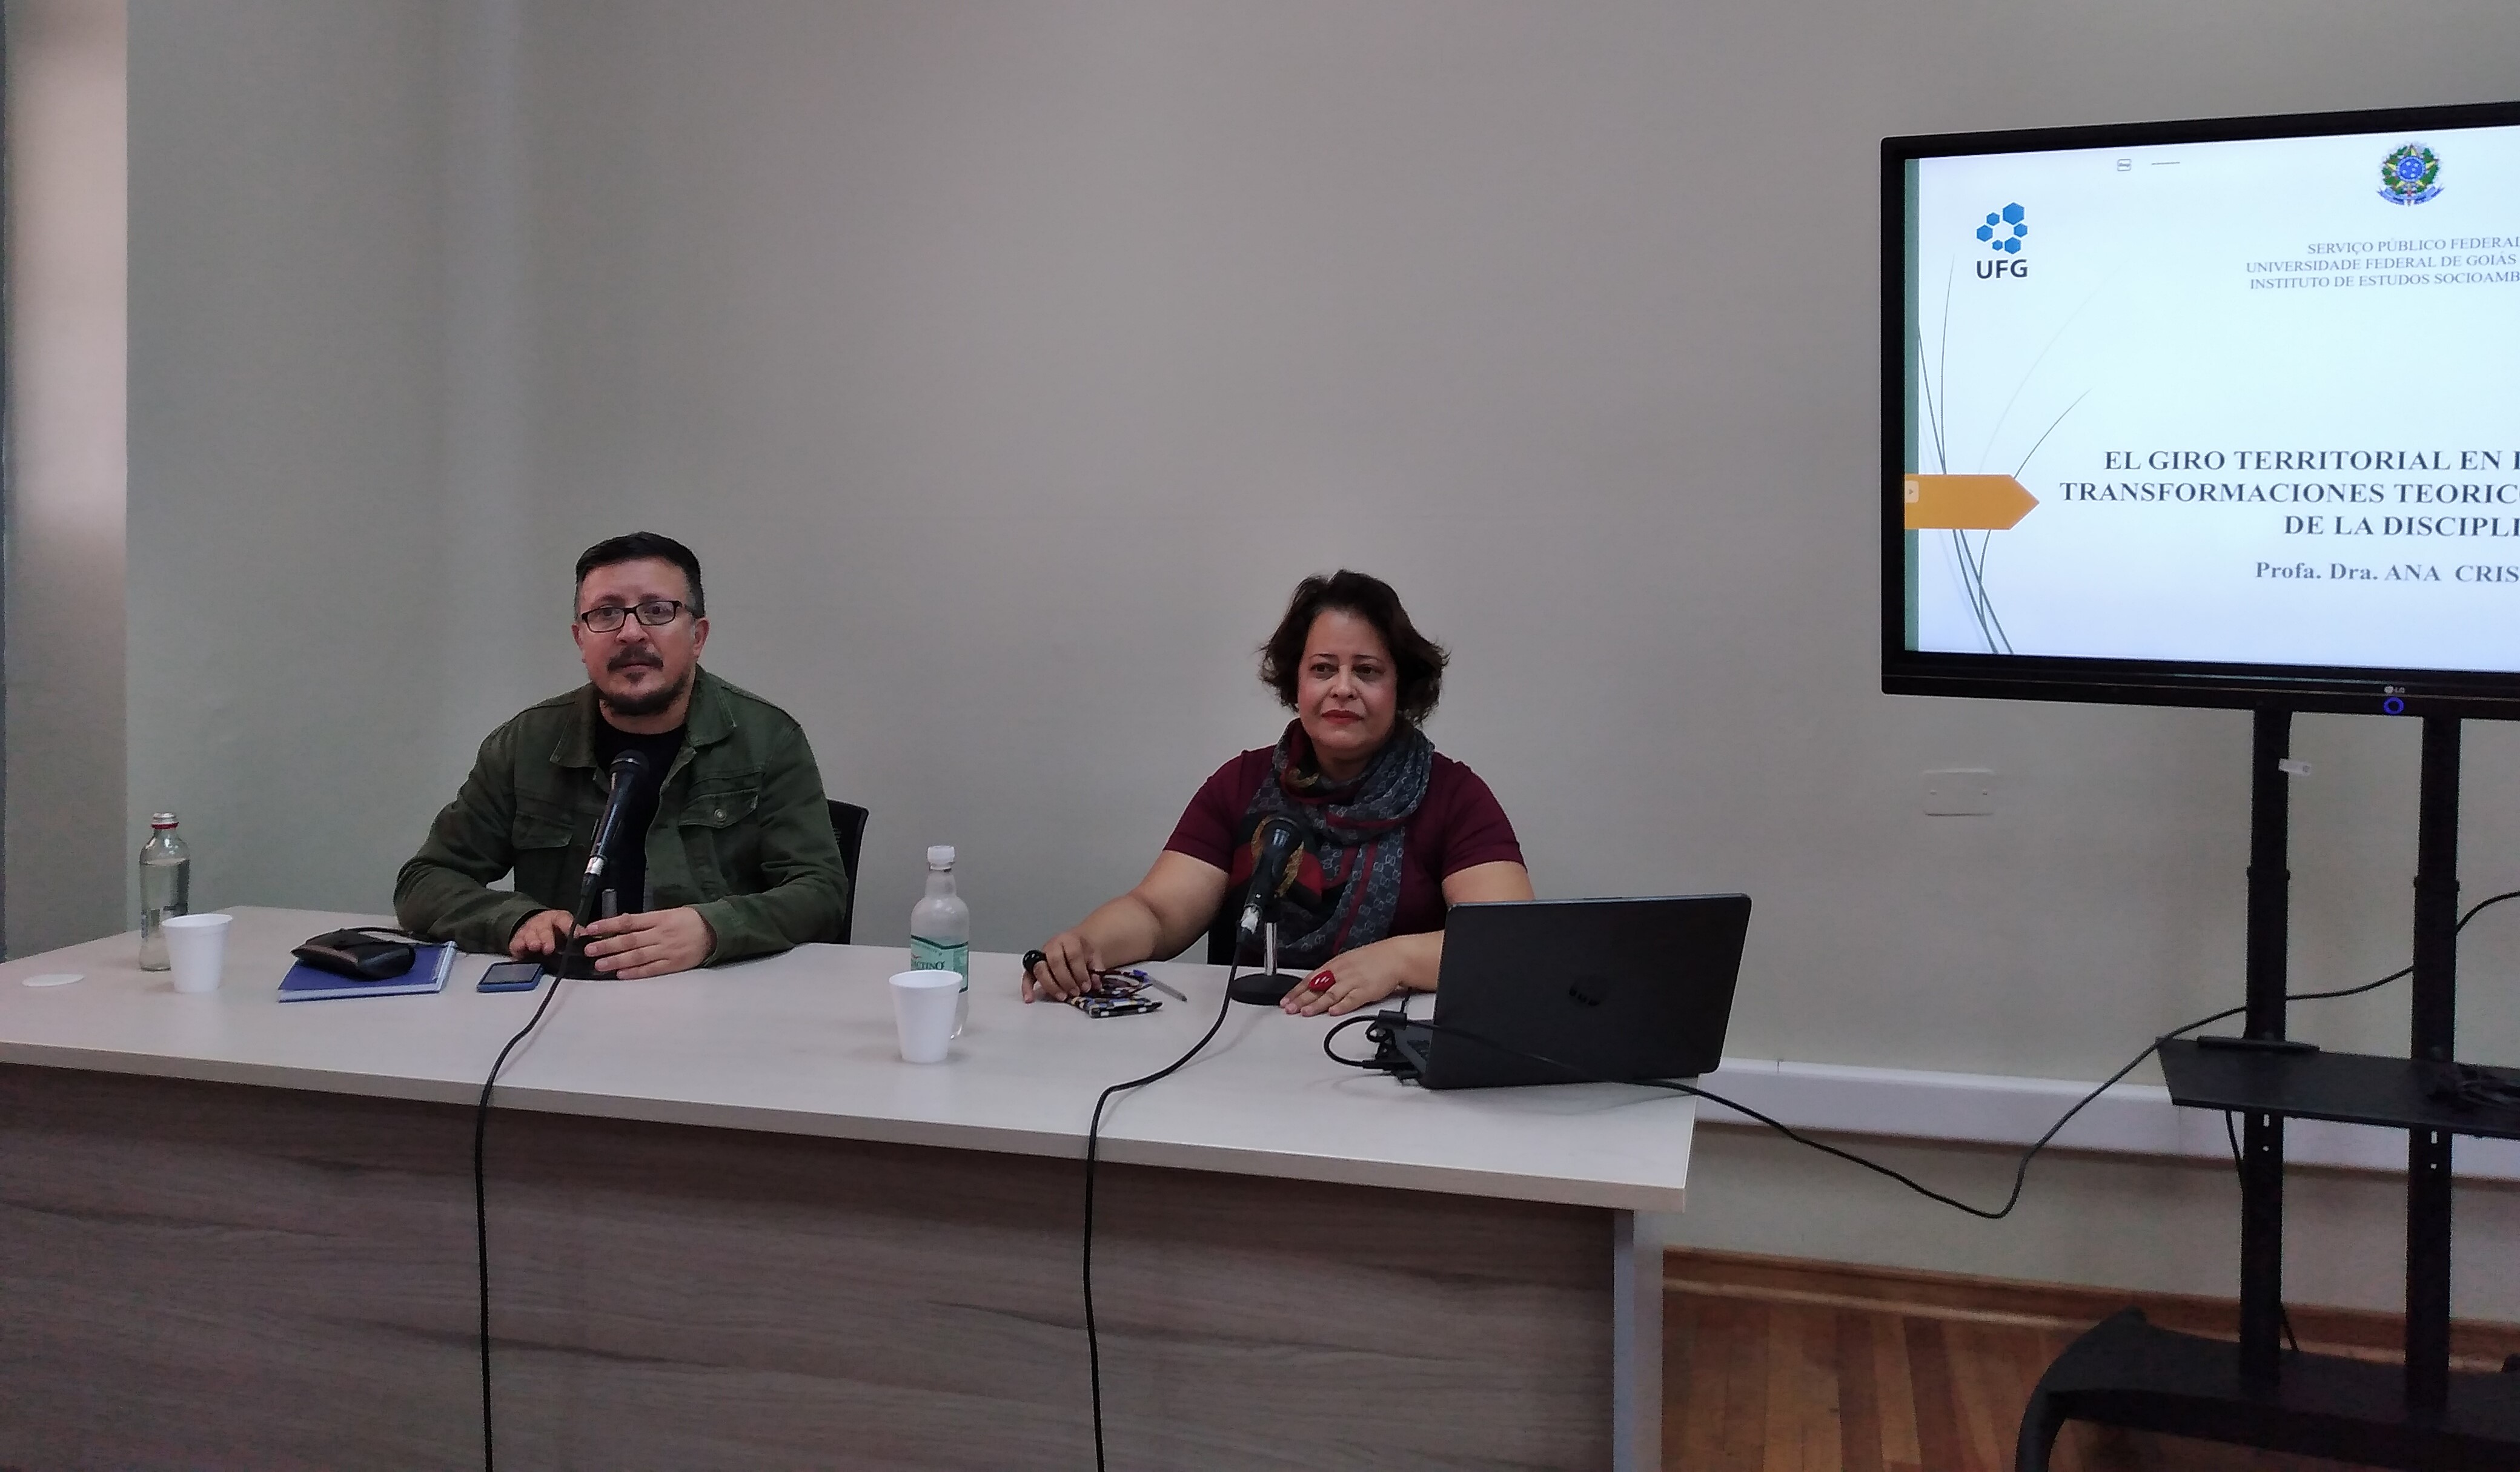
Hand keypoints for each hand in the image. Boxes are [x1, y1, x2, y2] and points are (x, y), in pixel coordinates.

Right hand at [508, 909, 574, 960]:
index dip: (570, 927)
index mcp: (557, 919)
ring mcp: (528, 931)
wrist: (533, 925)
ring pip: (530, 934)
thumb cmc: (554, 929)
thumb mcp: (566, 929)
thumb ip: (576, 933)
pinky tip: (520, 949)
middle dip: (546, 938)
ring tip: (535, 946)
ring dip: (532, 940)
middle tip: (549, 948)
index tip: (576, 936)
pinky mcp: (517, 941)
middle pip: (544, 929)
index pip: (564, 920)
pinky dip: (518, 946)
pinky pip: (516, 943)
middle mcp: (542, 923)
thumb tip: (591, 939)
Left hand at [578, 906, 715, 978]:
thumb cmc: (689, 920)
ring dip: (617, 961)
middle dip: (607, 945)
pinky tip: (621, 974)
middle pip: (629, 941)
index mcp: (658, 919)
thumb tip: (621, 925)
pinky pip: (651, 969)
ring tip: (599, 965)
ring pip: (637, 956)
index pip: (628, 922)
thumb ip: (647, 921)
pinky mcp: (673, 965)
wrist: (716, 931)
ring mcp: (666, 951)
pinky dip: (636, 972)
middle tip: (589, 950)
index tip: (590, 929)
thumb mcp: (668, 913)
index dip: (608, 925)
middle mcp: (660, 935)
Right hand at [1023, 930, 1102, 1001]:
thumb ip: (1096, 969)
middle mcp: (1052, 945)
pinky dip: (1027, 987)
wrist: (1077, 945)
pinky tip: (1029, 999)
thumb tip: (1095, 983)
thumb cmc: (1084, 952)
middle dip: (1065, 980)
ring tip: (1062, 996)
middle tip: (1075, 992)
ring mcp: (1041, 956)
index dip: (1080, 972)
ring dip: (1050, 985)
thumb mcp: (1095, 956)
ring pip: (1040, 969)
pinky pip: (1027, 976)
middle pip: (1055, 961)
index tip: (1087, 986)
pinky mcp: (1034, 967)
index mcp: (1069, 940)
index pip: (1072, 954)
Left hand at [1281, 943, 1408, 1017]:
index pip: (1310, 979)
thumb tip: (1315, 985)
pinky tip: (1333, 1012)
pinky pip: (1352, 1000)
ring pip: (1331, 994)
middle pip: (1317, 988)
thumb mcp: (1347, 962)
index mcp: (1335, 965)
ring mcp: (1353, 982)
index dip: (1297, 991)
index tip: (1285, 1000)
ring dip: (1317, 1004)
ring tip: (1305, 1012)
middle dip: (1301, 1000)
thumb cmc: (1372, 960)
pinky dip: (1342, 1006)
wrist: (1394, 957)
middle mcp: (1341, 973)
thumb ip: (1331, 974)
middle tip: (1289, 1008)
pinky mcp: (1366, 991)